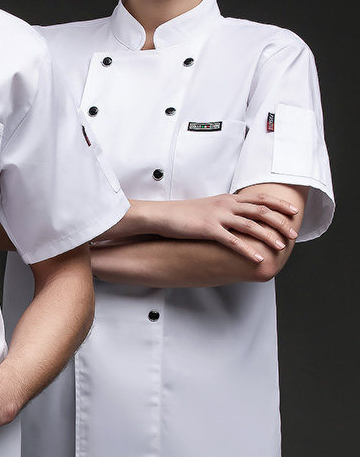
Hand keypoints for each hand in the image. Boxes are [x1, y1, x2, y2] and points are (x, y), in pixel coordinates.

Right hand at [148, 190, 298, 261]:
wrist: (163, 215)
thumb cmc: (185, 214)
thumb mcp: (210, 207)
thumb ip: (227, 210)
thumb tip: (242, 218)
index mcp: (228, 198)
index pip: (260, 198)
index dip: (279, 204)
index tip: (294, 212)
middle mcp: (226, 204)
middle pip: (260, 210)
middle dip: (280, 222)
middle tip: (293, 233)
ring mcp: (218, 216)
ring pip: (250, 225)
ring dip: (268, 236)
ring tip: (281, 246)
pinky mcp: (208, 229)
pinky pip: (232, 240)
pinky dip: (247, 250)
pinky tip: (257, 258)